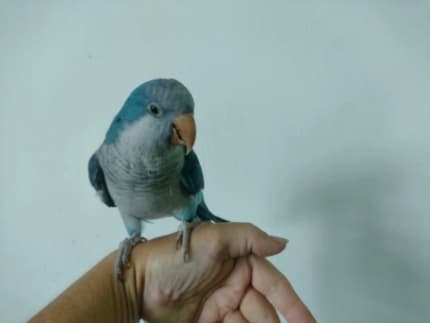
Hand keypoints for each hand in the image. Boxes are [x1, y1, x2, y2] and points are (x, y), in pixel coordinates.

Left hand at [129, 222, 314, 322]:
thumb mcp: (213, 238)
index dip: (293, 305)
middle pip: (264, 311)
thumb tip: (282, 244)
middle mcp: (235, 287)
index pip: (274, 285)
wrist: (137, 283)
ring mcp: (222, 308)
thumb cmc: (175, 257)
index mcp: (240, 265)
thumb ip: (249, 237)